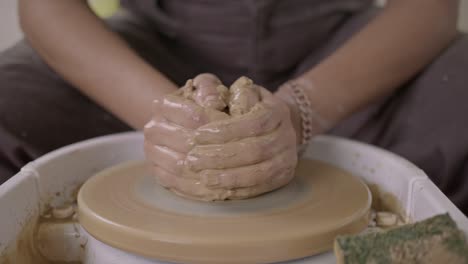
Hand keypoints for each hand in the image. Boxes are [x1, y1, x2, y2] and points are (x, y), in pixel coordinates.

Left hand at [144, 74, 297, 200]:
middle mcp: (287, 136)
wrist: (277, 127)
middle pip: (255, 150)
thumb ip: (232, 95)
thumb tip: (213, 102)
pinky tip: (217, 189)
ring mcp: (288, 159)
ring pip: (259, 173)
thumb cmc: (251, 107)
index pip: (253, 123)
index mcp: (277, 112)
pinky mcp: (283, 178)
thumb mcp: (244, 92)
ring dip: (228, 177)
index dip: (225, 131)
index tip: (197, 135)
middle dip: (221, 156)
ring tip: (203, 177)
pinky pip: (260, 188)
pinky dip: (237, 190)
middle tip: (192, 159)